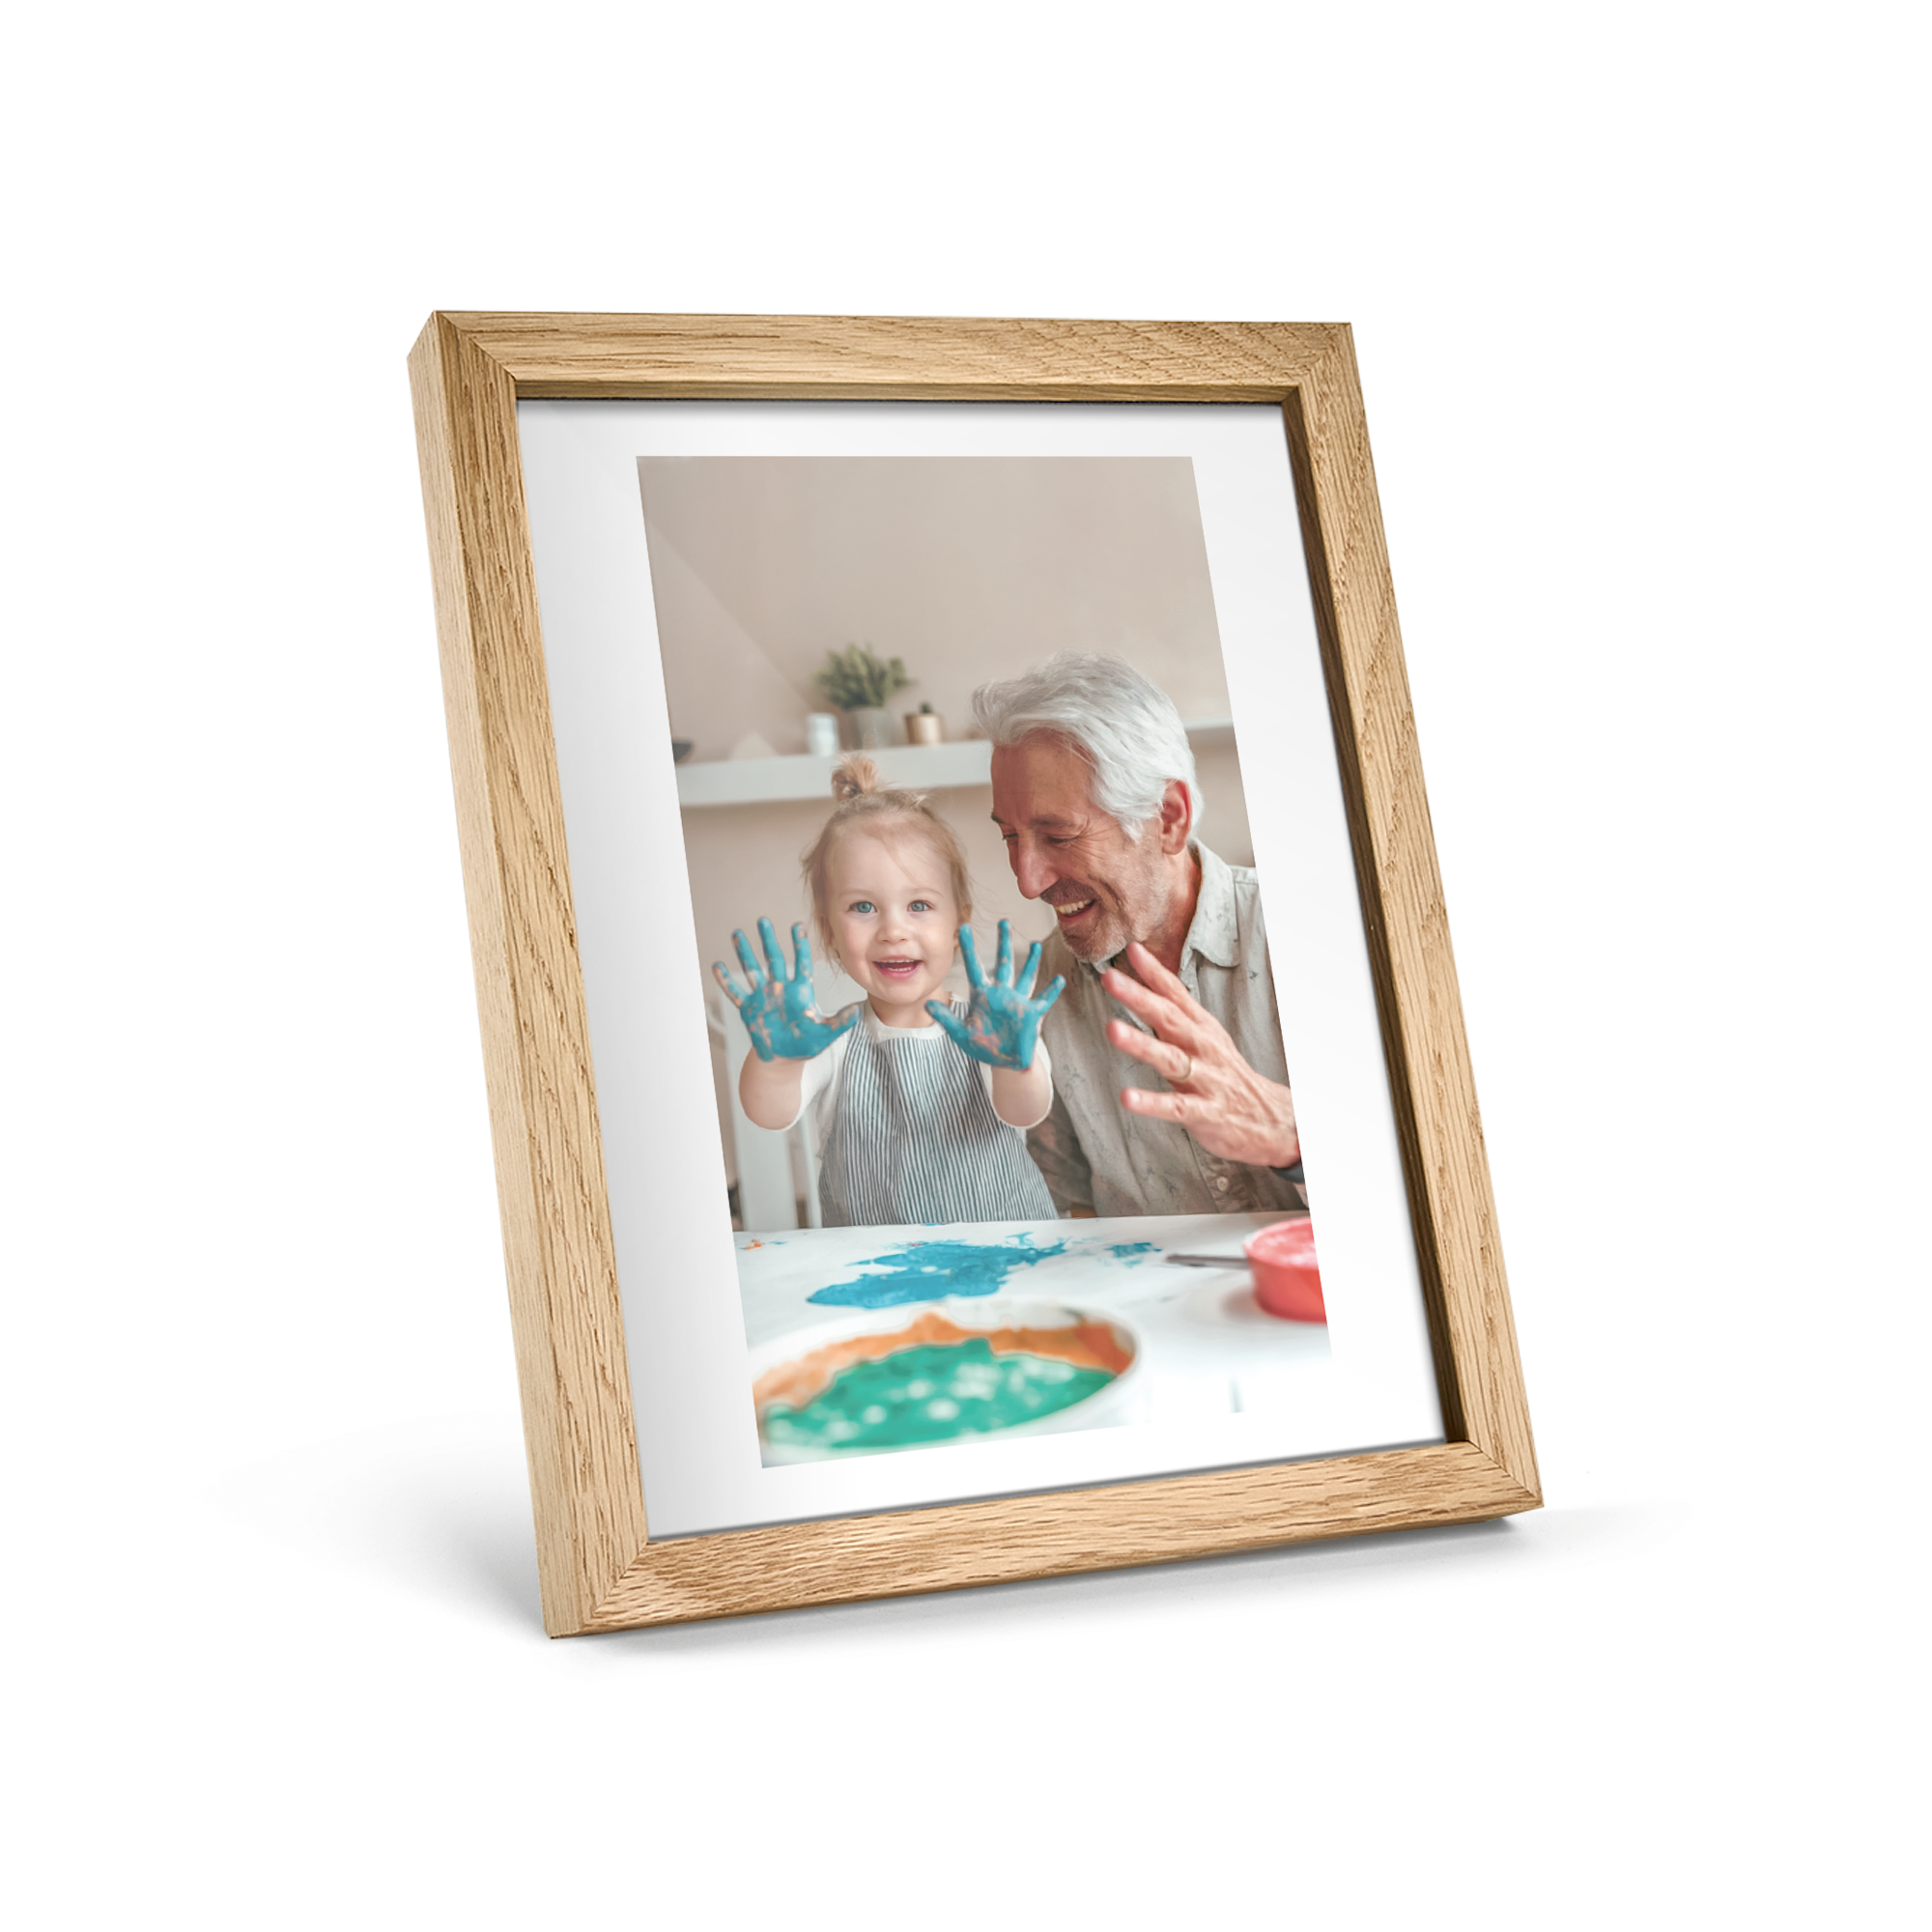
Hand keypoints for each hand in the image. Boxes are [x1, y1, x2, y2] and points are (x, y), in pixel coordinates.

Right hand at [713, 918, 860, 1062]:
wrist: (784, 1057)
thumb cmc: (805, 1043)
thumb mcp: (825, 1033)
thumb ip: (840, 1022)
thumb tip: (857, 1012)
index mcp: (800, 991)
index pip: (801, 963)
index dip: (799, 945)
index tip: (797, 926)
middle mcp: (780, 988)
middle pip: (774, 959)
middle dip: (768, 940)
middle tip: (763, 920)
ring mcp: (763, 996)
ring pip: (752, 970)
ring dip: (745, 953)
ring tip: (737, 933)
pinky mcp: (749, 1009)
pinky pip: (736, 993)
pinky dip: (726, 982)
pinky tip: (717, 966)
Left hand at [926, 920, 1063, 1069]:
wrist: (1003, 1060)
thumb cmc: (982, 1045)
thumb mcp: (961, 1033)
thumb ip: (946, 1018)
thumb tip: (927, 1004)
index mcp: (982, 996)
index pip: (974, 967)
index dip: (968, 948)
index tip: (963, 927)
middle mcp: (1001, 993)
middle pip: (1003, 963)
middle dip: (1003, 943)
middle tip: (1004, 921)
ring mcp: (1017, 1001)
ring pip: (1025, 975)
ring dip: (1031, 961)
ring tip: (1034, 943)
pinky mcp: (1031, 1013)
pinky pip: (1043, 1000)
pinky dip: (1052, 991)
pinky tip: (1059, 979)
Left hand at [1102, 941, 1298, 1167]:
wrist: (1269, 1117)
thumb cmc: (1227, 1074)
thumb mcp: (1206, 1037)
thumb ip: (1177, 1012)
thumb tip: (1149, 982)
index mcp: (1202, 1028)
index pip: (1177, 994)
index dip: (1154, 971)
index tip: (1132, 949)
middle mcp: (1203, 1048)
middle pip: (1170, 1018)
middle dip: (1139, 997)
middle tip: (1111, 978)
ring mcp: (1205, 1079)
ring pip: (1171, 1059)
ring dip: (1142, 1044)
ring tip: (1113, 1030)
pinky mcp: (1204, 1112)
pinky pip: (1175, 1106)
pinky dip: (1152, 1102)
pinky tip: (1127, 1097)